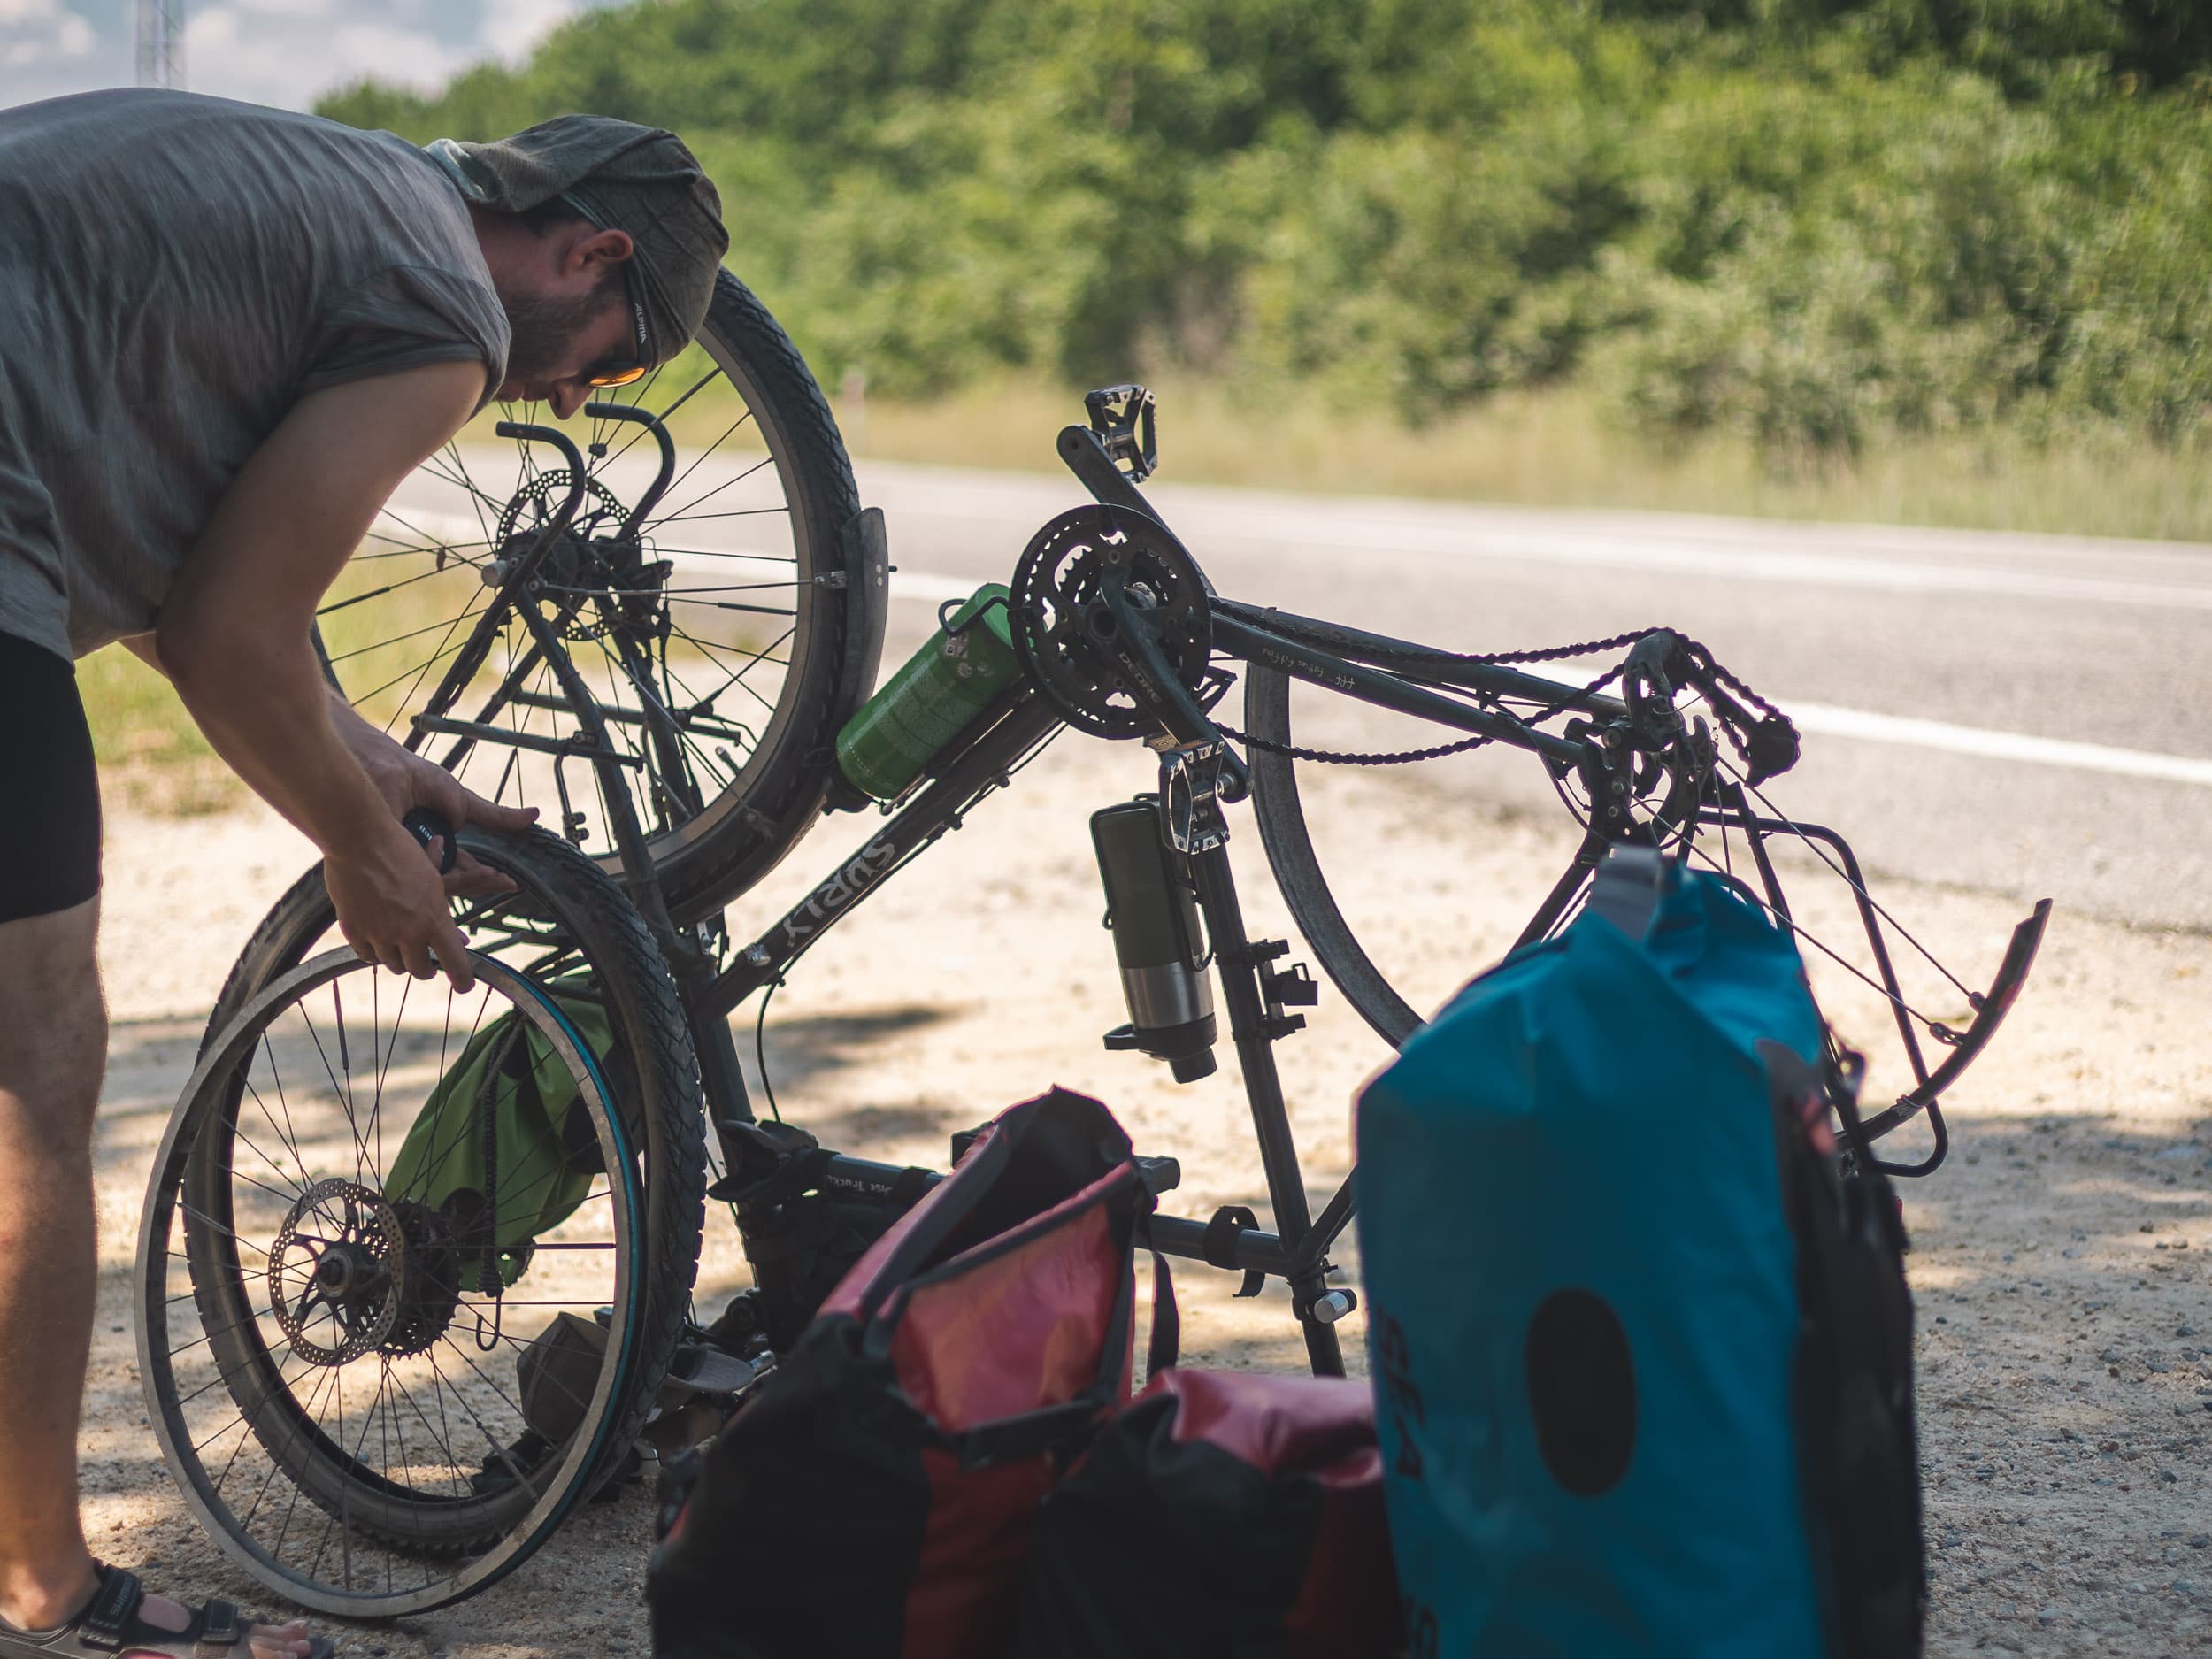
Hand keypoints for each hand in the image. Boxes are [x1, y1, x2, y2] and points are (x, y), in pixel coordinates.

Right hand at [324, 820, 479, 989]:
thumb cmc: (400, 852)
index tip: (463, 986)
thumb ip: (441, 913)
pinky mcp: (354, 931)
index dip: (462, 978)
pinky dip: (375, 953)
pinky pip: (367, 956)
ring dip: (400, 960)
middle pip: (420, 970)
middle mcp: (408, 932)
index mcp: (434, 919)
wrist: (358, 840)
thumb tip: (459, 940)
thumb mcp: (432, 881)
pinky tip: (378, 944)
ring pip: (393, 965)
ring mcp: (379, 934)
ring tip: (402, 950)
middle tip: (428, 965)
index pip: (454, 962)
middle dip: (426, 969)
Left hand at [335, 710, 539, 897]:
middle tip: (508, 883)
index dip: (488, 879)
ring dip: (468, 881)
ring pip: (439, 884)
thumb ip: (491, 813)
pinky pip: (419, 875)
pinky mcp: (392, 861)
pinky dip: (439, 873)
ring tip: (492, 876)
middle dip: (482, 883)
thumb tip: (529, 818)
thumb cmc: (410, 776)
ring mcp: (405, 862)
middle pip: (456, 881)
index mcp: (435, 846)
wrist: (377, 765)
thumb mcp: (458, 798)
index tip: (511, 882)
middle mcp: (419, 858)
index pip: (464, 870)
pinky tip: (452, 862)